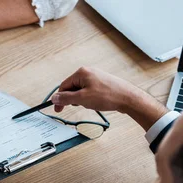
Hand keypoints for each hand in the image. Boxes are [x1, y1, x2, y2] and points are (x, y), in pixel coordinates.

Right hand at [51, 67, 167, 130]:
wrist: (127, 97)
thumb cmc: (108, 96)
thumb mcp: (82, 99)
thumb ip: (66, 98)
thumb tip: (55, 98)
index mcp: (81, 73)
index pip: (63, 86)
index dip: (60, 99)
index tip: (58, 109)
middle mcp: (88, 72)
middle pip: (71, 88)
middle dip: (73, 99)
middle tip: (80, 105)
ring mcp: (95, 77)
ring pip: (80, 91)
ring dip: (82, 100)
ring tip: (92, 103)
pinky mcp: (101, 83)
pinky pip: (89, 91)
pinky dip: (89, 99)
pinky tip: (97, 102)